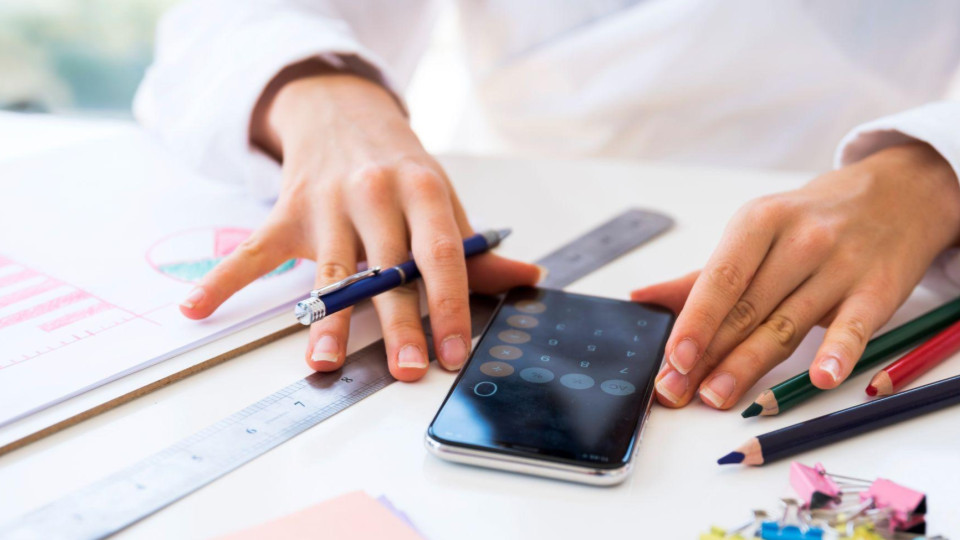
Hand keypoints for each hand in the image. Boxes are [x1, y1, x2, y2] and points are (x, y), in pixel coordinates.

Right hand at [179, 70, 540, 380]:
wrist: (342, 113)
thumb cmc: (398, 165)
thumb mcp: (441, 197)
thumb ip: (476, 249)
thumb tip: (527, 277)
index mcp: (421, 188)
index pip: (441, 253)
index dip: (452, 305)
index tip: (454, 351)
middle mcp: (374, 193)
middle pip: (387, 267)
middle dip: (399, 322)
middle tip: (409, 368)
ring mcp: (325, 203)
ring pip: (328, 269)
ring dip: (326, 319)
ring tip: (324, 361)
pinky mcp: (285, 213)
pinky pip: (251, 252)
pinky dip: (222, 280)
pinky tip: (198, 308)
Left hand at [631, 142, 959, 408]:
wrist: (900, 191)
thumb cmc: (813, 218)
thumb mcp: (756, 230)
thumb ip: (702, 275)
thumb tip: (642, 298)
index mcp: (759, 222)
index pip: (720, 279)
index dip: (695, 321)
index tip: (672, 357)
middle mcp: (799, 242)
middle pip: (746, 309)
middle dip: (707, 355)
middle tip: (677, 391)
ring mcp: (841, 266)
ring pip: (787, 326)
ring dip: (749, 365)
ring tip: (718, 396)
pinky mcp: (878, 290)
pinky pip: (854, 326)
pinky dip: (838, 352)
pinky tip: (821, 378)